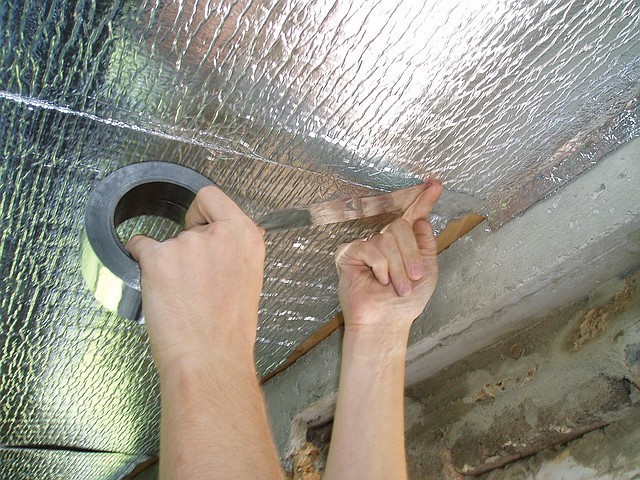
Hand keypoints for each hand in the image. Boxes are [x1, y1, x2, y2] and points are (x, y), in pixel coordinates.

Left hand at [127, 186, 264, 373]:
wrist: (209, 359)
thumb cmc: (229, 331)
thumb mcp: (250, 279)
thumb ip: (238, 250)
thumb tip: (231, 232)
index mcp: (246, 236)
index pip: (212, 196)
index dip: (201, 213)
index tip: (198, 227)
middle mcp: (218, 235)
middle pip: (188, 225)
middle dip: (186, 247)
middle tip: (194, 282)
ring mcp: (186, 245)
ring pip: (165, 243)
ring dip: (167, 263)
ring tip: (180, 296)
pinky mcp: (158, 258)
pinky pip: (139, 246)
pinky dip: (141, 261)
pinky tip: (155, 285)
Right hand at [335, 182, 441, 337]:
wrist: (386, 321)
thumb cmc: (404, 303)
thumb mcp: (427, 272)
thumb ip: (426, 244)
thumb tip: (421, 220)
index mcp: (404, 243)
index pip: (414, 216)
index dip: (424, 199)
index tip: (435, 183)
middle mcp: (385, 240)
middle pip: (400, 226)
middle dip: (410, 255)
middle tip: (414, 279)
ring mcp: (366, 246)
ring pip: (386, 240)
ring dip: (397, 268)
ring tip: (396, 287)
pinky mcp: (349, 254)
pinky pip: (368, 248)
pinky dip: (379, 267)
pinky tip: (378, 280)